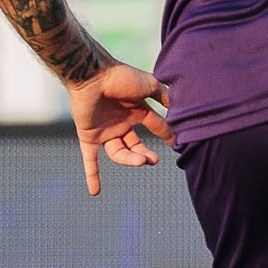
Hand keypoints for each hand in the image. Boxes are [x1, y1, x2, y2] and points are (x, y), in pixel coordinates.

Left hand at [67, 62, 173, 194]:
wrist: (92, 75)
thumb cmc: (120, 76)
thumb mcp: (149, 84)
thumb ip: (164, 95)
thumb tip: (178, 107)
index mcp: (136, 110)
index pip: (155, 125)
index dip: (166, 135)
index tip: (176, 144)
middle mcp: (121, 122)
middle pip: (136, 145)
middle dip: (145, 155)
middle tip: (154, 160)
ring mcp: (105, 130)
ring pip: (119, 153)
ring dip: (130, 160)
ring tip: (142, 162)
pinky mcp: (89, 136)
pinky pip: (91, 159)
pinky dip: (92, 175)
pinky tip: (95, 192)